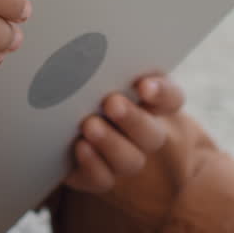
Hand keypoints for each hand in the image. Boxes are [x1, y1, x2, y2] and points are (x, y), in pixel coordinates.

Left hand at [63, 73, 184, 193]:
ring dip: (111, 142)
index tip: (144, 85)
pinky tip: (80, 146)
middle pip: (151, 134)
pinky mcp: (99, 175)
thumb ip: (106, 67)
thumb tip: (92, 53)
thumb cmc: (86, 88)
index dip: (162, 93)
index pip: (171, 98)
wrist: (62, 124)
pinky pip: (102, 179)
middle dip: (132, 119)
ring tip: (90, 125)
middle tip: (112, 103)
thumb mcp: (99, 75)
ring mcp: (123, 157)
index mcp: (151, 103)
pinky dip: (92, 164)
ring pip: (130, 160)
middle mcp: (143, 134)